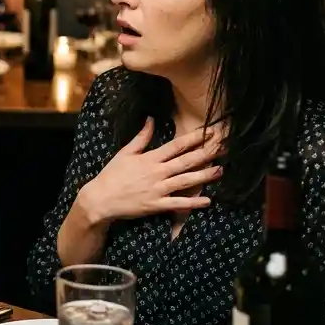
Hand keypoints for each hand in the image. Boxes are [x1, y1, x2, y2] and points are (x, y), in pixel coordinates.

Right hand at [78, 118, 222, 224]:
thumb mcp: (125, 152)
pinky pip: (178, 204)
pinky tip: (207, 200)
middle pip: (186, 161)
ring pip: (186, 181)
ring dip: (205, 175)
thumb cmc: (112, 174)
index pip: (177, 145)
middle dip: (206, 153)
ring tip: (221, 170)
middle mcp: (157, 172)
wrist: (100, 198)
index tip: (210, 132)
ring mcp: (158, 189)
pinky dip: (193, 203)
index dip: (195, 138)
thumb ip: (141, 137)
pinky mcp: (156, 205)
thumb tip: (151, 119)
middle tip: (224, 147)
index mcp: (149, 158)